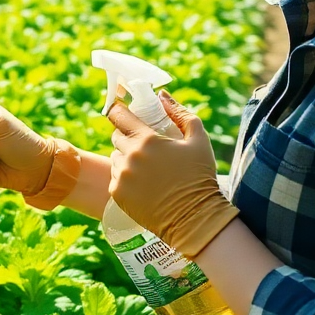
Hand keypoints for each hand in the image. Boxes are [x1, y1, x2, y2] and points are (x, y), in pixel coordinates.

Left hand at [105, 90, 238, 258]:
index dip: (119, 110)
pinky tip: (144, 184)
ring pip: (116, 157)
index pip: (118, 115)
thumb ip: (180, 113)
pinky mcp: (117, 194)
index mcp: (146, 139)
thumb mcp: (198, 140)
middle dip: (128, 136)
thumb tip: (162, 95)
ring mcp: (121, 176)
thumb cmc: (199, 176)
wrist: (194, 218)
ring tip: (148, 168)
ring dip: (126, 158)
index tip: (122, 111)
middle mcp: (129, 156)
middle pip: (117, 136)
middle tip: (146, 146)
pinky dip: (125, 177)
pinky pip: (115, 177)